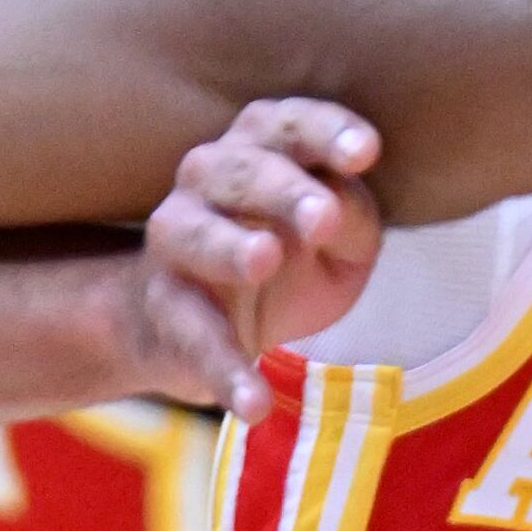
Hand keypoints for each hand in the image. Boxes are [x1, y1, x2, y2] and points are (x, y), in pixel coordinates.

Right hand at [125, 96, 386, 414]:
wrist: (192, 329)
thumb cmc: (285, 262)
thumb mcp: (340, 241)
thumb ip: (351, 218)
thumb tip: (341, 212)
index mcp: (257, 150)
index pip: (286, 125)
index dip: (324, 131)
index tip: (366, 153)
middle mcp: (207, 183)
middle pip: (239, 170)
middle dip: (283, 189)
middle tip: (324, 217)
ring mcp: (177, 246)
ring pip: (194, 235)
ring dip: (230, 245)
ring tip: (264, 259)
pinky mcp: (166, 314)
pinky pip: (191, 340)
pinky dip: (223, 372)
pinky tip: (254, 405)